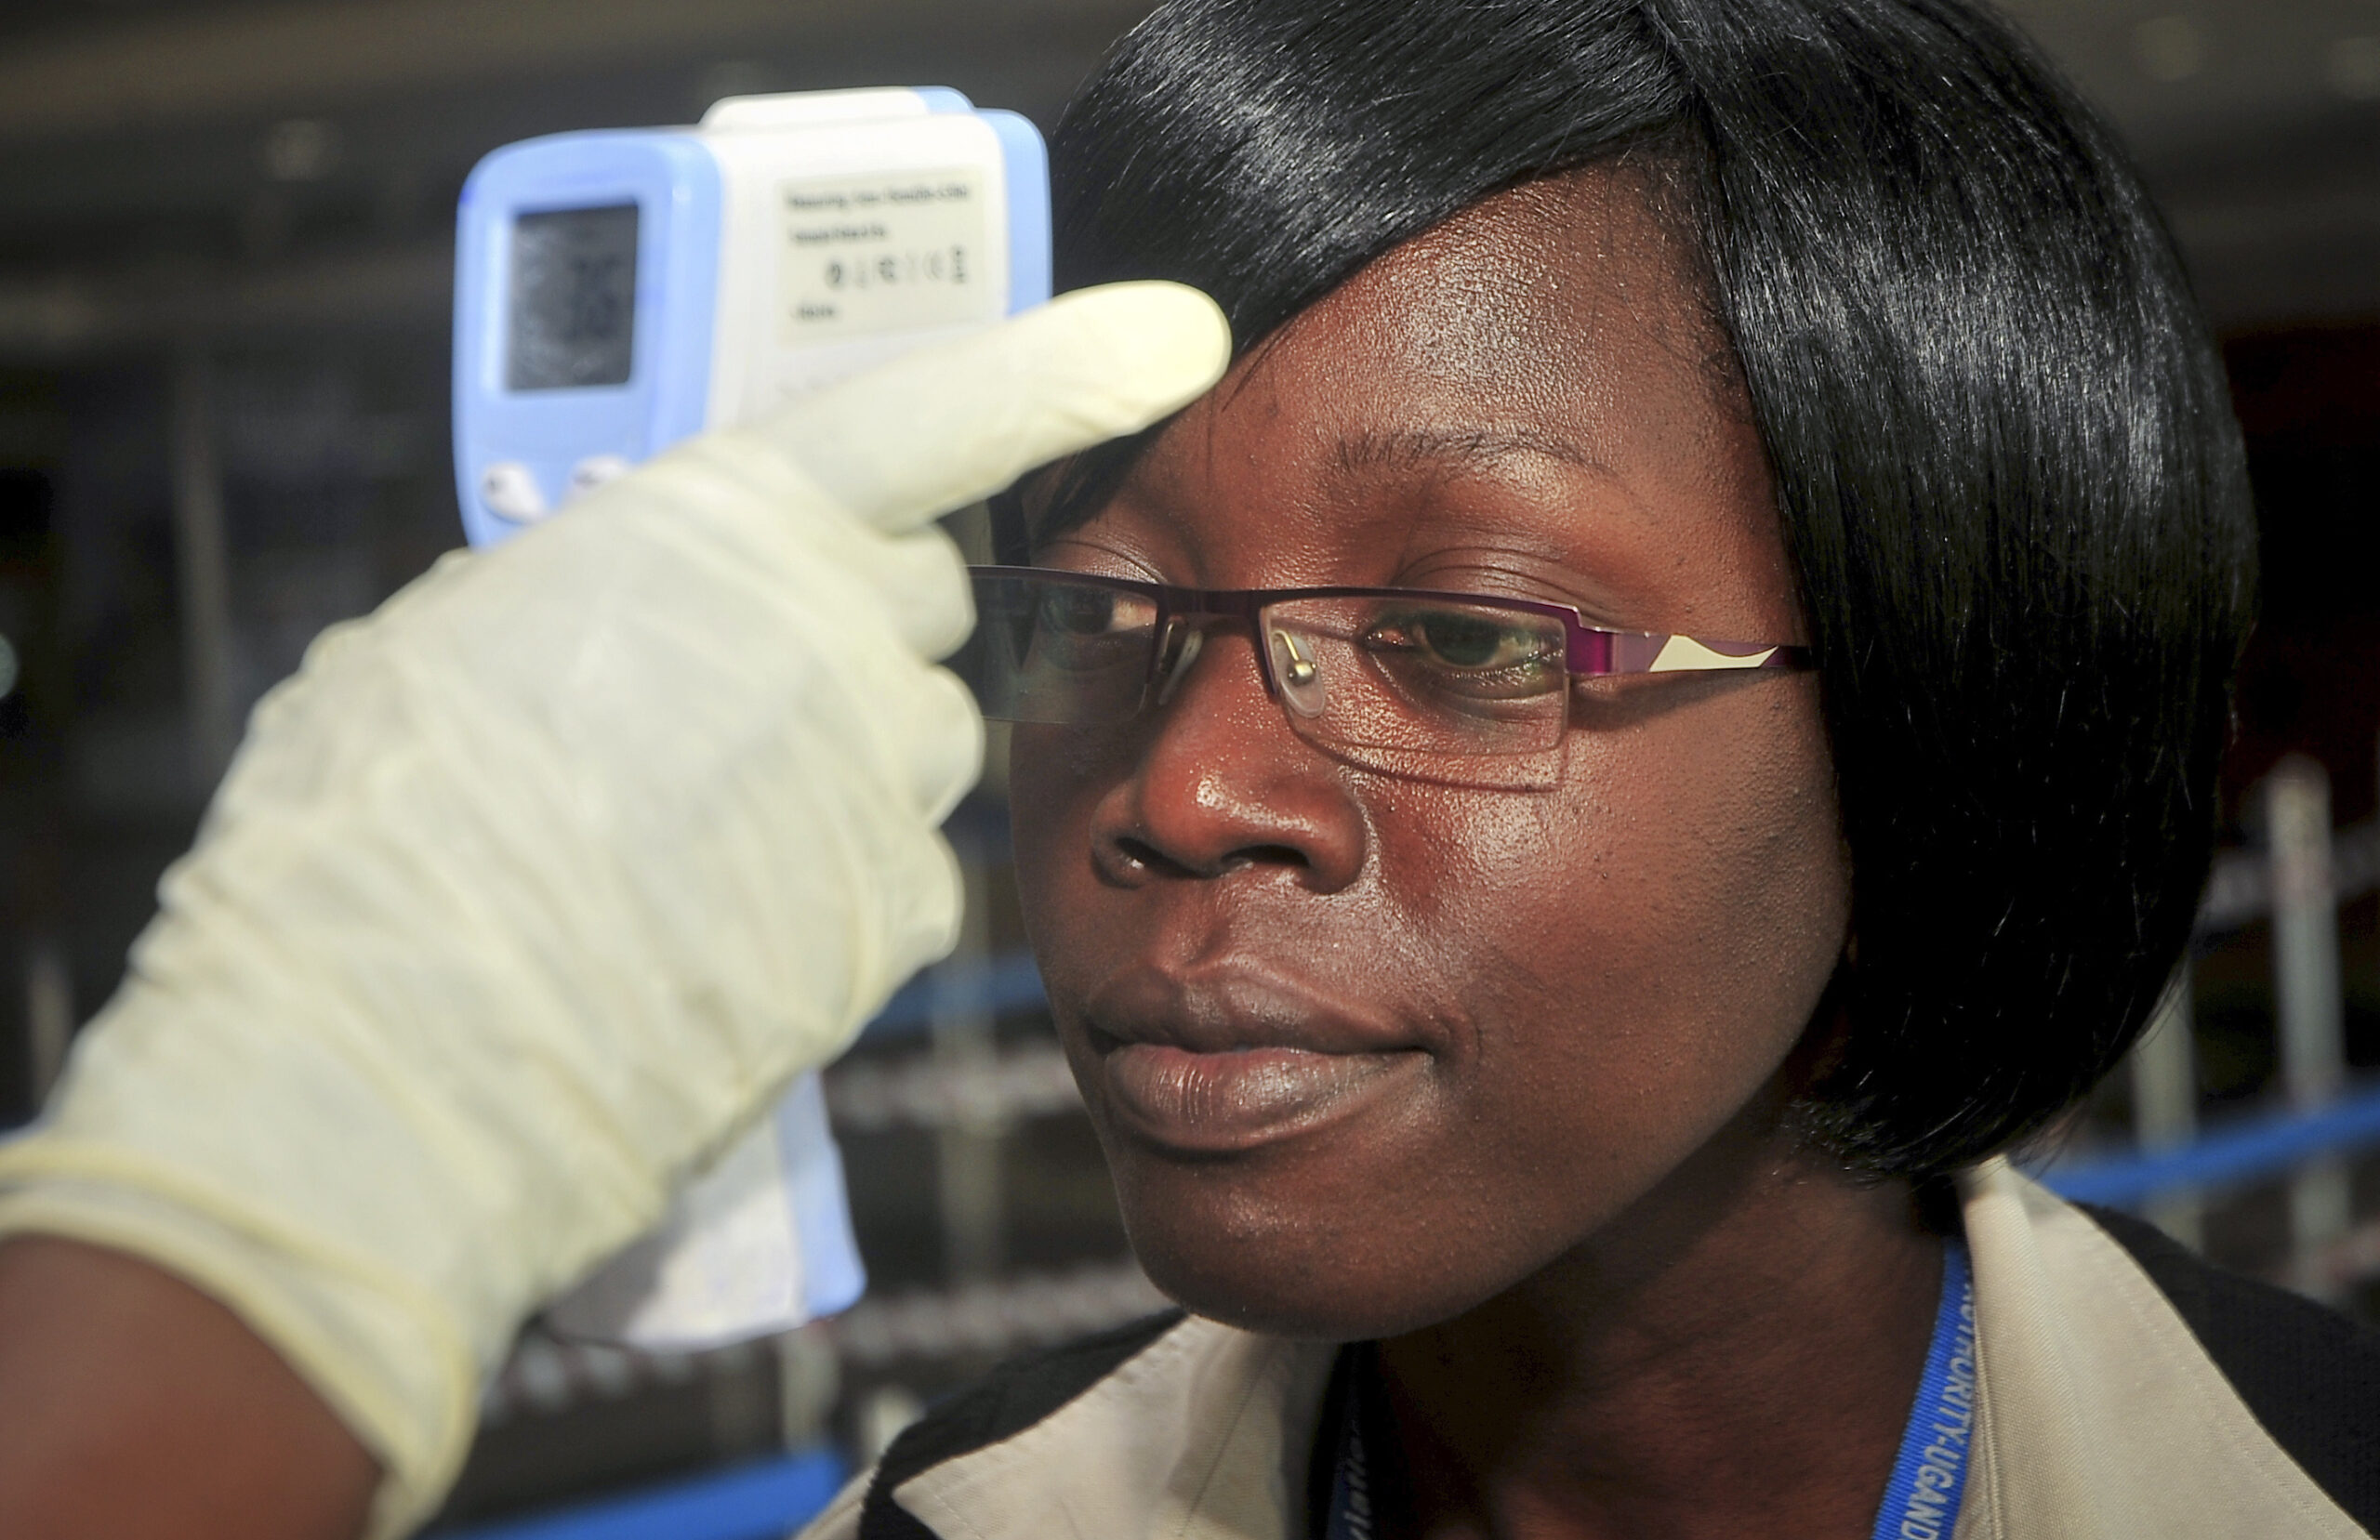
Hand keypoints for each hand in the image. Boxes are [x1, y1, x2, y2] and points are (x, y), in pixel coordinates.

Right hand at [0, 282, 1229, 1536]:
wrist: (397, 1042)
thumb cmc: (385, 825)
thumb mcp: (453, 634)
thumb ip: (582, 590)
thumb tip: (601, 611)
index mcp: (730, 520)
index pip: (943, 413)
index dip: (1066, 364)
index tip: (1177, 335)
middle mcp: (840, 631)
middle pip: (918, 599)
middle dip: (853, 624)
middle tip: (735, 687)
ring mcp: (884, 777)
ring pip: (916, 742)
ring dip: (844, 764)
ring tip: (694, 831)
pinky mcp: (896, 911)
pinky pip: (897, 870)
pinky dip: (833, 889)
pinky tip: (720, 923)